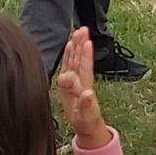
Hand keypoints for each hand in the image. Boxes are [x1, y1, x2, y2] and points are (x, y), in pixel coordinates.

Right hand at [51, 28, 108, 147]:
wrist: (85, 125)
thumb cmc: (86, 120)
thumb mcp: (86, 114)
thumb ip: (86, 103)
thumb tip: (87, 93)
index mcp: (85, 86)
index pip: (85, 67)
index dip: (85, 55)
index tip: (86, 42)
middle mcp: (81, 80)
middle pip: (80, 58)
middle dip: (81, 44)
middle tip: (82, 29)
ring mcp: (75, 80)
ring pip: (75, 59)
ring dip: (76, 46)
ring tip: (77, 32)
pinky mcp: (68, 83)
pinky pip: (68, 65)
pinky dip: (68, 55)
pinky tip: (68, 46)